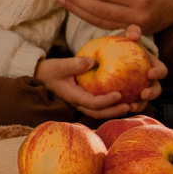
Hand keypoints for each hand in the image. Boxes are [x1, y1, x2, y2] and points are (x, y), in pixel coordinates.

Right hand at [32, 28, 167, 117]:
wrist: (41, 77)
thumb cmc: (50, 71)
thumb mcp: (59, 65)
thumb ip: (74, 64)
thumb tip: (91, 60)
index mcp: (74, 96)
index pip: (92, 103)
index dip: (106, 101)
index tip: (119, 94)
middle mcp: (79, 103)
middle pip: (99, 113)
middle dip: (114, 111)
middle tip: (130, 105)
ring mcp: (82, 103)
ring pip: (100, 112)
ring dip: (115, 110)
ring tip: (131, 105)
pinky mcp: (85, 99)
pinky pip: (100, 105)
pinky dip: (111, 104)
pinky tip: (124, 98)